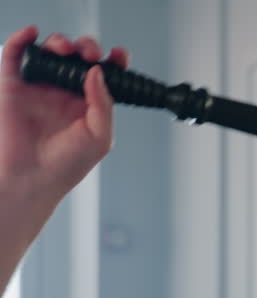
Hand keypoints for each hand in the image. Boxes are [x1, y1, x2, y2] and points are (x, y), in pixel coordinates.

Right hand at [0, 27, 127, 206]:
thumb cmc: (66, 166)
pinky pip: (15, 56)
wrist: (32, 179)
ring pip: (50, 52)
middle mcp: (65, 93)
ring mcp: (40, 88)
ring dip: (59, 43)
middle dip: (86, 48)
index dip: (112, 61)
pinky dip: (22, 40)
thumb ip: (102, 103)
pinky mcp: (14, 86)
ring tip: (65, 49)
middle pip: (77, 58)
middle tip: (89, 54)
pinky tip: (32, 34)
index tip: (119, 55)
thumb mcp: (100, 137)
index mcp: (88, 104)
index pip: (103, 75)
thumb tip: (97, 72)